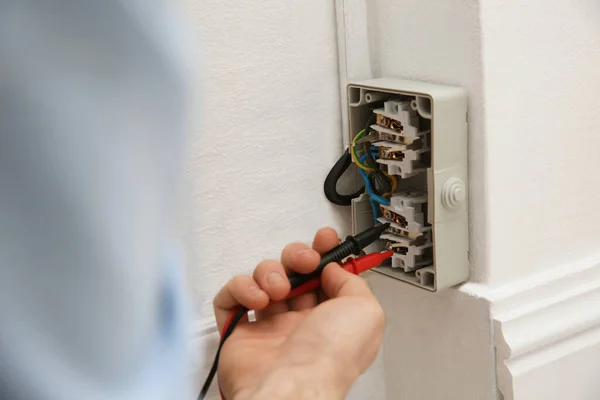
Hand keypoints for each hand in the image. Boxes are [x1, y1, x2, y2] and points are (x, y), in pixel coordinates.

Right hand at [213, 227, 384, 399]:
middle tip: (303, 262)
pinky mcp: (239, 332)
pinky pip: (230, 298)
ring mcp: (269, 326)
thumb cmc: (329, 356)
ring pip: (263, 279)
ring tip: (276, 290)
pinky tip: (254, 298)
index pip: (326, 275)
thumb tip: (332, 268)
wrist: (292, 384)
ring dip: (269, 273)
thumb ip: (352, 281)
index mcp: (332, 318)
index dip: (324, 252)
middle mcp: (301, 321)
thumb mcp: (366, 311)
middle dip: (296, 256)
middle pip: (294, 272)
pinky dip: (239, 289)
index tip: (324, 239)